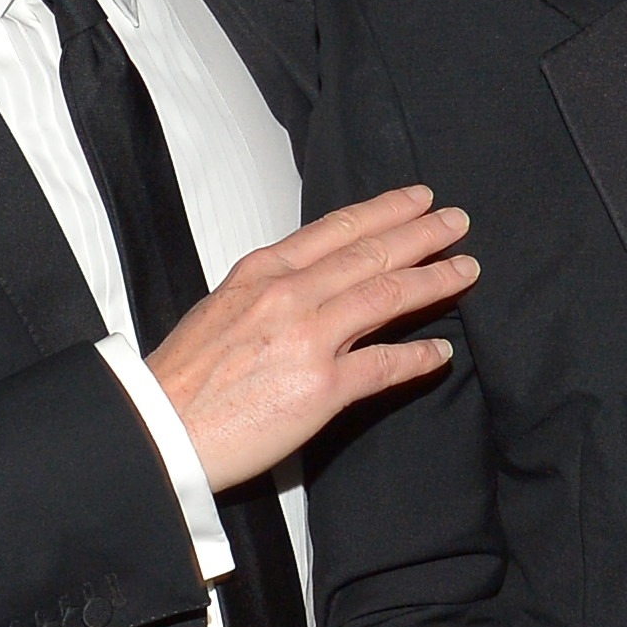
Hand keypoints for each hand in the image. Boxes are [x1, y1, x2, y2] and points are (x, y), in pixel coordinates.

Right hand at [146, 186, 478, 492]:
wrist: (159, 428)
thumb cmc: (186, 376)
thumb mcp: (224, 307)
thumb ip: (269, 289)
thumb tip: (308, 281)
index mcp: (263, 272)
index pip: (338, 228)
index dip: (386, 210)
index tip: (418, 198)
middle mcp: (290, 296)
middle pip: (373, 254)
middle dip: (423, 233)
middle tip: (458, 221)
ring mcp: (309, 339)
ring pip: (387, 296)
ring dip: (434, 281)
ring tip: (466, 270)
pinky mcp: (322, 388)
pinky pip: (385, 365)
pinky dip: (419, 356)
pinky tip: (441, 351)